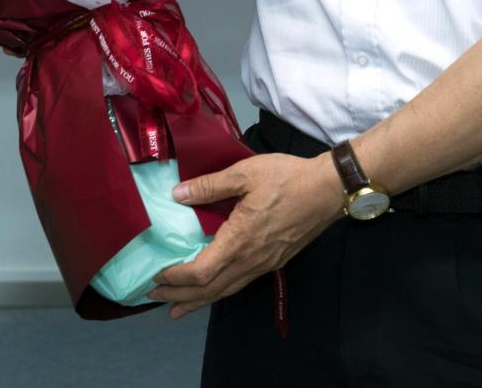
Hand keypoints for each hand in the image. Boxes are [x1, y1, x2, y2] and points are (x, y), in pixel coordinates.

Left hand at [149, 152, 342, 318]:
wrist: (328, 190)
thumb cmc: (287, 179)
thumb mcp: (245, 173)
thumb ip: (209, 185)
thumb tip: (177, 194)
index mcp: (240, 240)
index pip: (201, 271)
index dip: (176, 277)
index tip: (155, 275)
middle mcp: (251, 260)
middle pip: (210, 289)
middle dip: (180, 295)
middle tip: (153, 296)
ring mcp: (263, 264)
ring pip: (226, 290)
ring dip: (198, 300)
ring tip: (176, 308)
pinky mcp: (272, 261)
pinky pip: (239, 283)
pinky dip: (219, 291)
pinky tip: (212, 290)